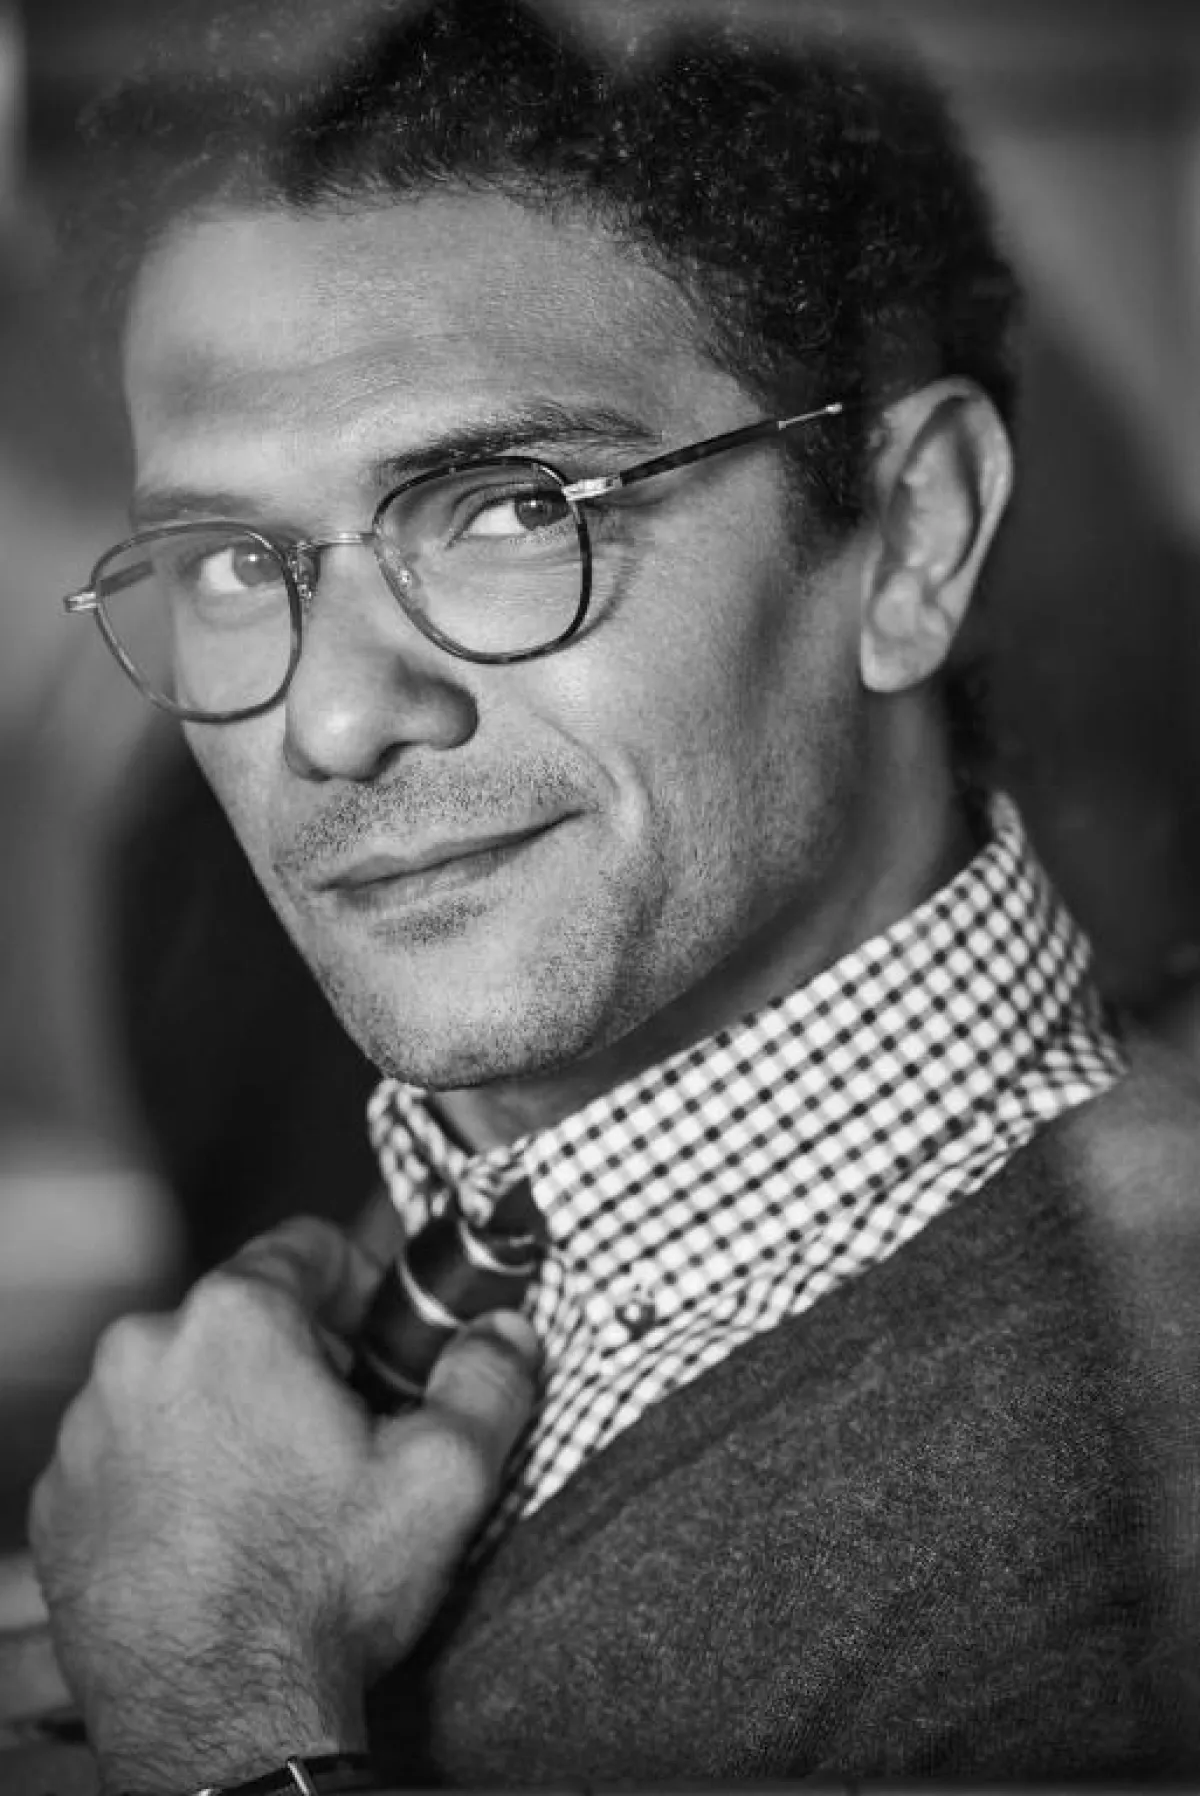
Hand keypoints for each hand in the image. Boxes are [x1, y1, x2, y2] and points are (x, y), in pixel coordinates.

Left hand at [27, 1217, 539, 1794]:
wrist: (219, 1722)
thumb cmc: (325, 1589)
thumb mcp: (444, 1475)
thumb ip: (488, 1379)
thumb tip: (508, 1330)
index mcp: (235, 1320)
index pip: (305, 1247)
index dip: (360, 1286)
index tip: (381, 1343)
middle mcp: (142, 1353)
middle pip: (239, 1318)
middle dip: (295, 1358)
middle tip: (341, 1434)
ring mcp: (88, 1430)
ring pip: (179, 1383)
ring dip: (227, 1413)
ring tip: (276, 1495)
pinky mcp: (58, 1502)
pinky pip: (127, 1452)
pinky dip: (169, 1472)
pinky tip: (217, 1533)